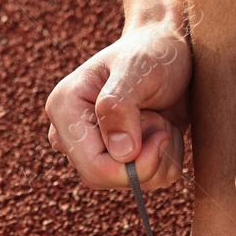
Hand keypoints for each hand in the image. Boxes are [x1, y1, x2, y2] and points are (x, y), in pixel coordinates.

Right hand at [46, 24, 189, 189]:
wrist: (170, 53)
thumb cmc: (153, 52)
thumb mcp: (138, 69)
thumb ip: (120, 106)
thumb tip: (121, 153)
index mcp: (65, 108)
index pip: (93, 167)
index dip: (131, 166)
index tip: (162, 134)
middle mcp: (71, 132)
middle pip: (106, 179)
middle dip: (145, 157)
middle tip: (160, 119)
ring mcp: (92, 147)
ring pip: (129, 183)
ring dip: (159, 155)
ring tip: (159, 117)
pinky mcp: (114, 157)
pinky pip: (146, 181)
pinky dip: (165, 159)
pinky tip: (163, 129)